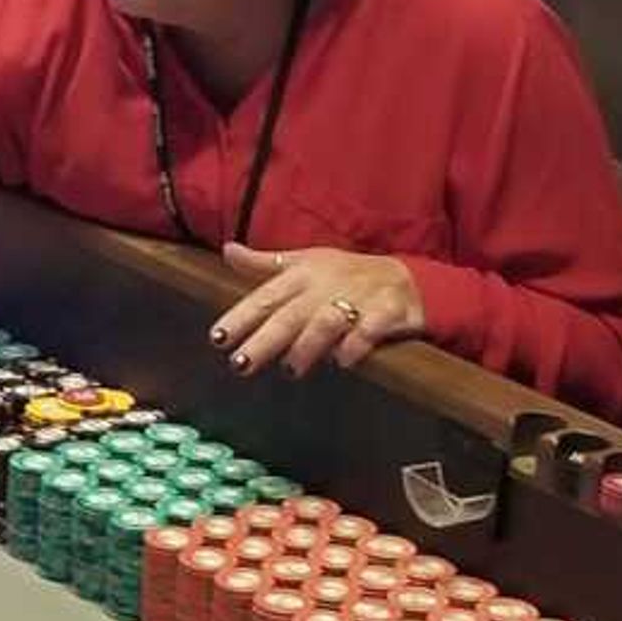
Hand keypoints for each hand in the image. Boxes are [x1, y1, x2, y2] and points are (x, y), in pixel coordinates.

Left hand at [214, 243, 426, 377]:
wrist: (404, 278)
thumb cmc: (345, 273)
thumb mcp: (304, 262)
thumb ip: (264, 264)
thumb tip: (227, 251)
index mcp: (303, 273)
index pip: (266, 296)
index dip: (241, 316)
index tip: (217, 338)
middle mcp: (326, 285)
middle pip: (291, 314)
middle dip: (265, 339)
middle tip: (240, 364)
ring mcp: (358, 297)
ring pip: (328, 321)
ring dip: (308, 345)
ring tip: (291, 369)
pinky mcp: (387, 312)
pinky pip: (370, 329)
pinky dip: (356, 344)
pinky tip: (343, 361)